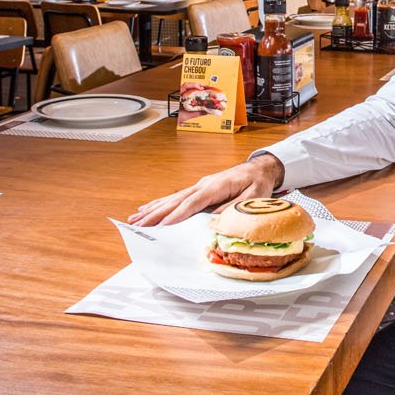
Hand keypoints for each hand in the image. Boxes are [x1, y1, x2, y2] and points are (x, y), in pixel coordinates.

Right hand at [127, 154, 284, 226]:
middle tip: (138, 225)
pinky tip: (147, 209)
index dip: (177, 214)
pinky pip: (176, 197)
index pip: (193, 202)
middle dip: (156, 214)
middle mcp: (204, 184)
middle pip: (176, 200)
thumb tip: (214, 220)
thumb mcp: (253, 197)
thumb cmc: (258, 183)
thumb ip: (233, 207)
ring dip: (153, 209)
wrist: (259, 169)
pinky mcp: (199, 189)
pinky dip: (160, 204)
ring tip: (134, 219)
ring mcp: (199, 185)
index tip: (162, 226)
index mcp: (216, 186)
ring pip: (172, 198)